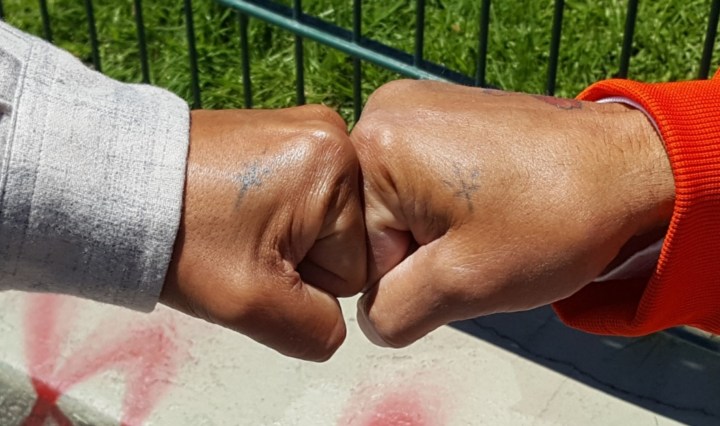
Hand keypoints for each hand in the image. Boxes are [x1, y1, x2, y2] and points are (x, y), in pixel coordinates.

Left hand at [161, 106, 365, 360]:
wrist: (118, 186)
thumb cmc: (179, 236)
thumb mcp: (254, 304)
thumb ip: (318, 331)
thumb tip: (335, 323)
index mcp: (336, 167)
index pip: (357, 267)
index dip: (306, 282)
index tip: (255, 259)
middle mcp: (332, 133)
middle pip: (344, 239)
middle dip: (298, 256)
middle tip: (243, 243)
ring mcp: (308, 127)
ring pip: (324, 221)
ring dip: (286, 235)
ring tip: (236, 224)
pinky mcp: (288, 131)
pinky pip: (305, 196)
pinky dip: (275, 212)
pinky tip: (238, 209)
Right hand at [351, 80, 673, 346]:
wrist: (628, 169)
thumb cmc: (558, 216)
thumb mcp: (461, 285)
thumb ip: (391, 314)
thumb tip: (372, 317)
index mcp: (377, 145)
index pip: (356, 251)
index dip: (411, 275)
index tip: (463, 257)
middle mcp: (386, 112)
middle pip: (372, 223)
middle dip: (421, 249)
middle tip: (479, 239)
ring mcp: (415, 105)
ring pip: (396, 205)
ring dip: (435, 228)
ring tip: (489, 217)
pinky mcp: (440, 111)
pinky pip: (417, 179)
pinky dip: (447, 203)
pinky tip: (489, 201)